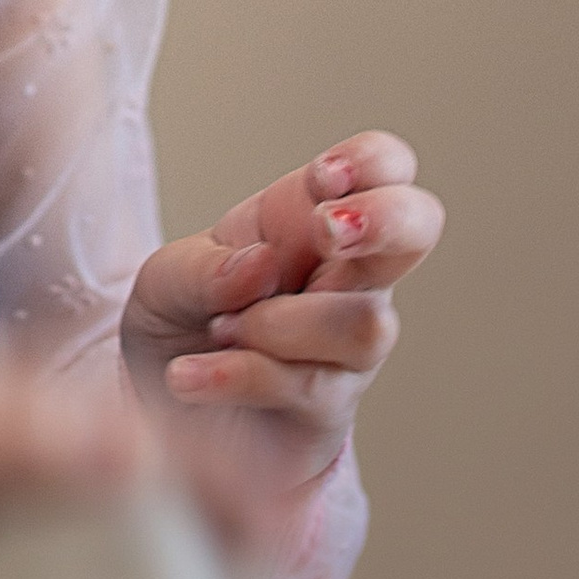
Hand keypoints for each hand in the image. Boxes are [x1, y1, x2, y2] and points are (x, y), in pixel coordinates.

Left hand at [119, 130, 443, 500]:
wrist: (160, 416)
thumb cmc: (178, 327)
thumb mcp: (166, 281)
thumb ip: (204, 269)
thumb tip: (262, 264)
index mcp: (303, 220)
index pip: (383, 167)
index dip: (372, 162)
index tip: (323, 178)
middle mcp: (345, 277)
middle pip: (418, 227)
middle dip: (385, 219)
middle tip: (326, 232)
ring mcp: (348, 346)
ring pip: (364, 323)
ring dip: (278, 324)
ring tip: (219, 331)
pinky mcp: (331, 408)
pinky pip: (310, 386)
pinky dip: (239, 375)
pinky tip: (190, 377)